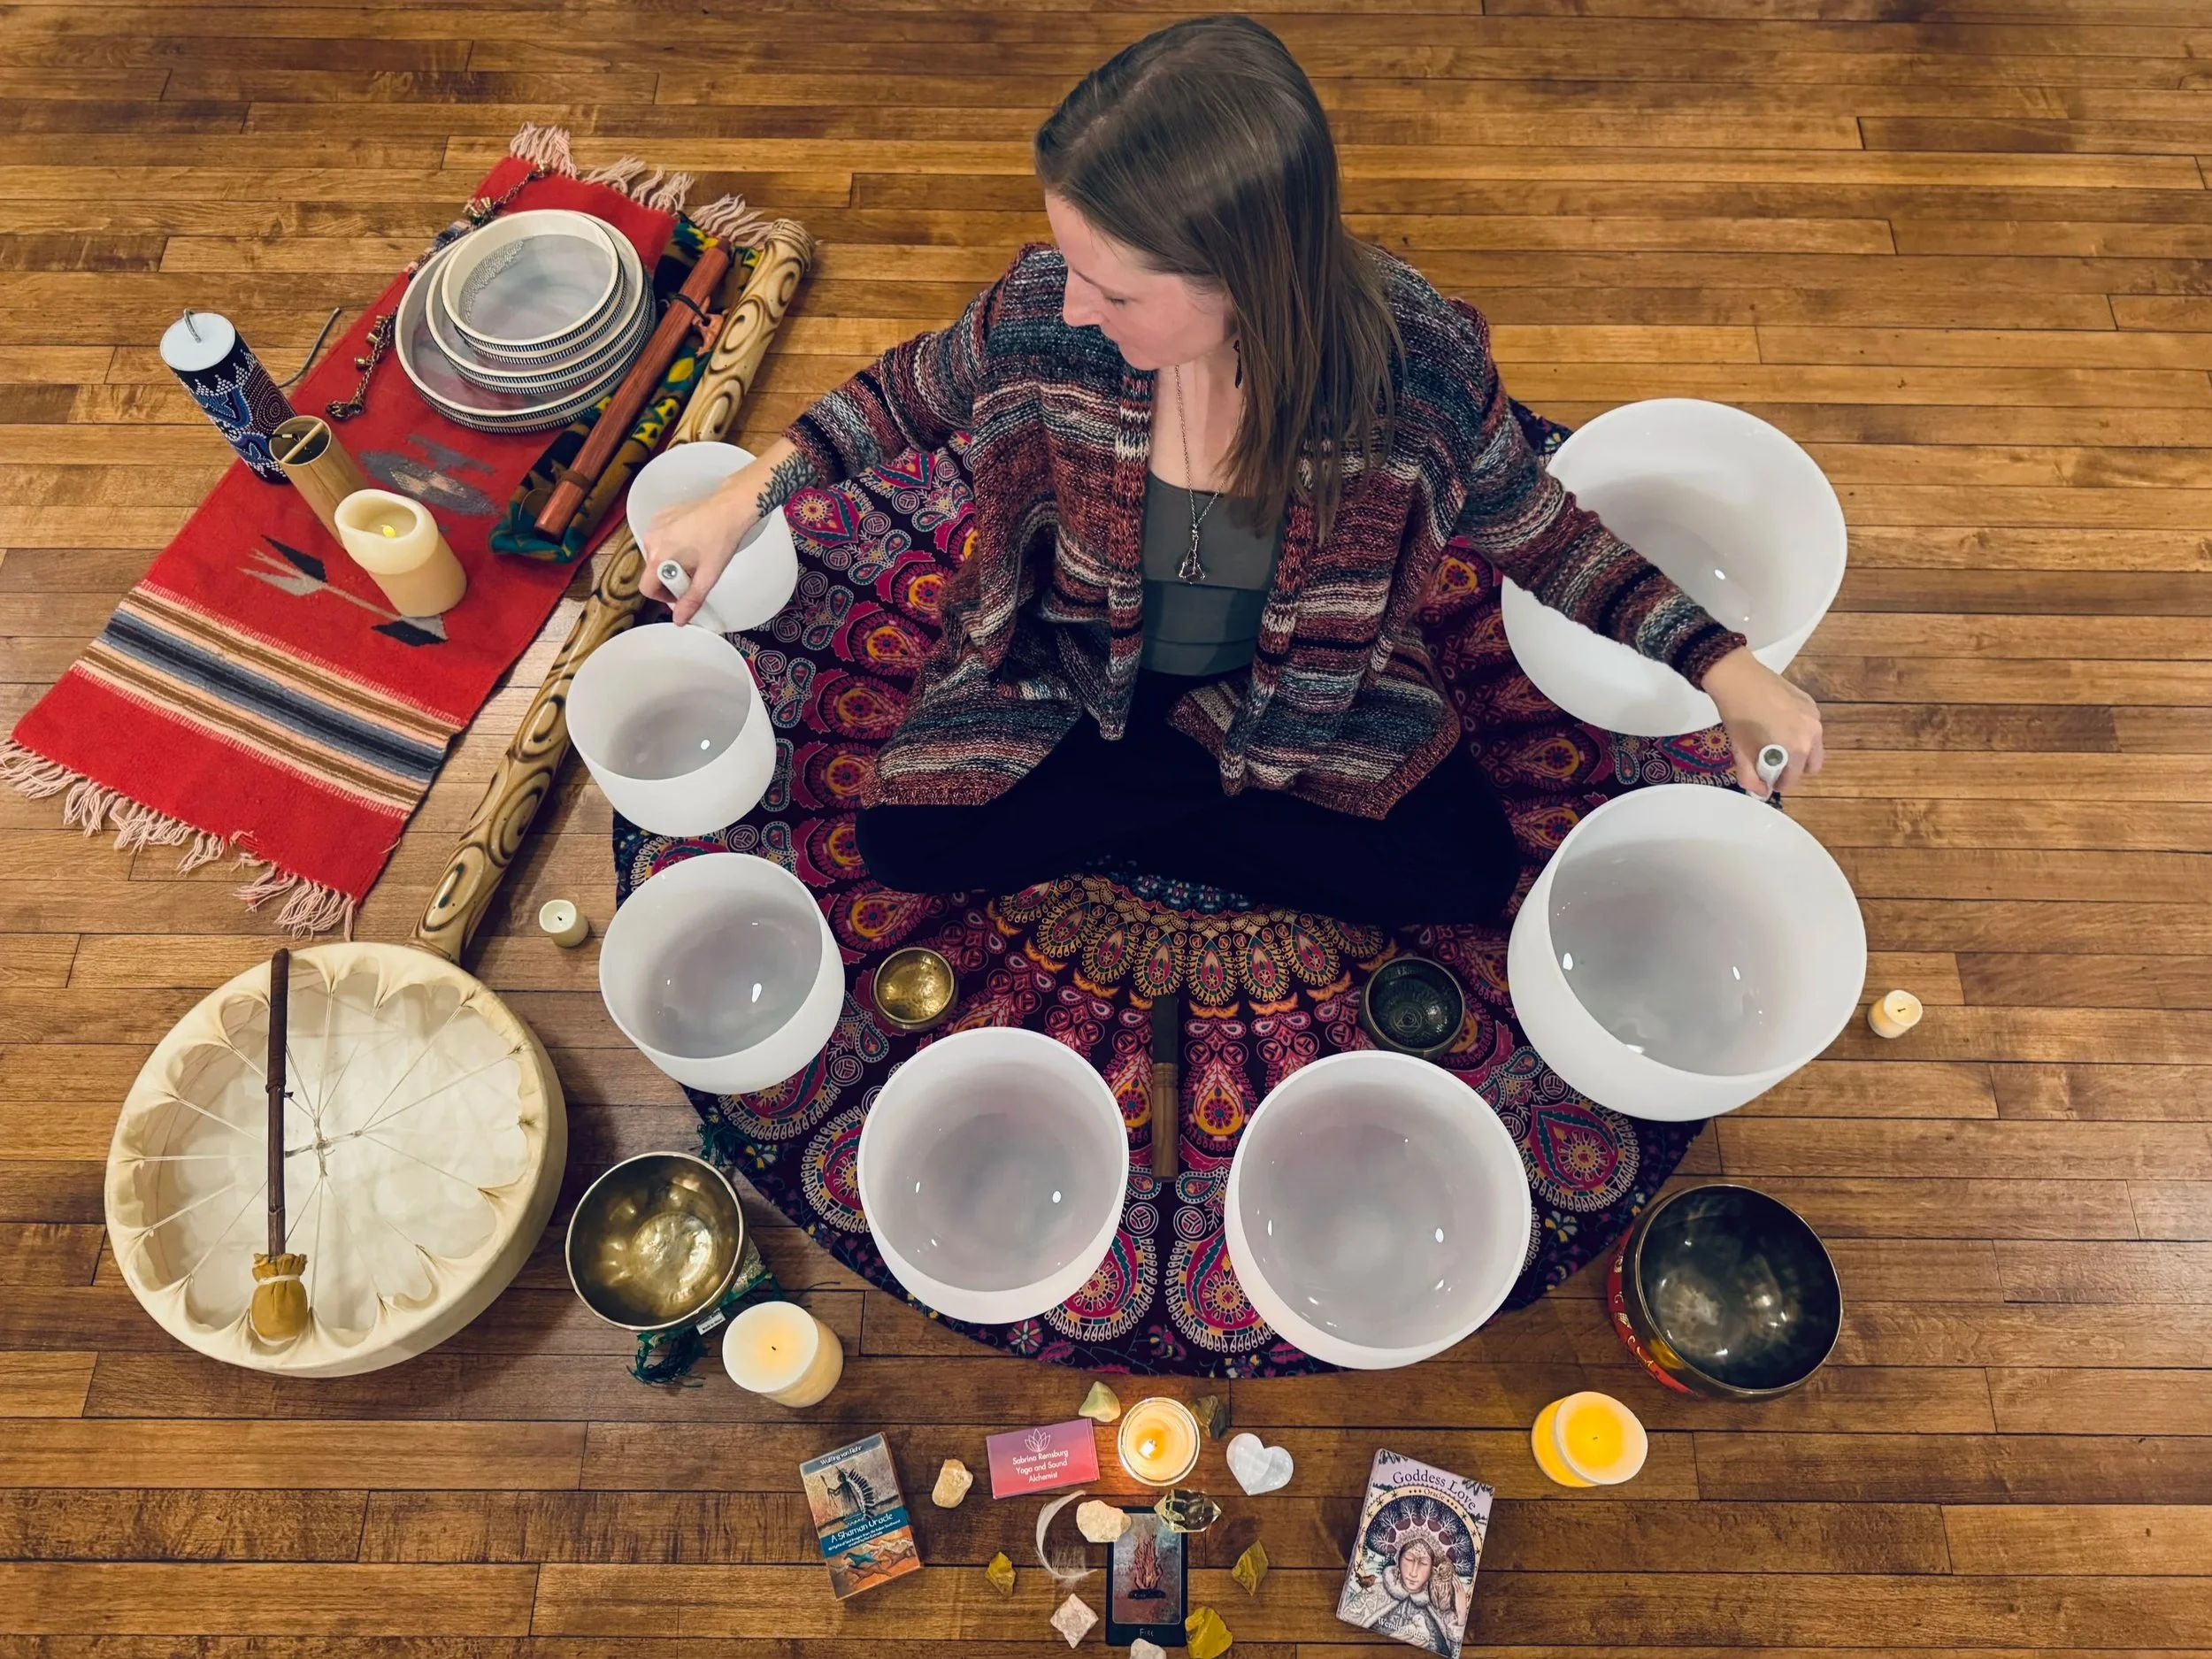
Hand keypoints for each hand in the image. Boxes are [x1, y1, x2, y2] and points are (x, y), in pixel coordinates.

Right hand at [639, 489, 758, 625]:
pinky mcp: (661, 514)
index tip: (681, 593)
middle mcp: (650, 541)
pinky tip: (691, 539)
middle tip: (694, 573)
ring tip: (694, 555)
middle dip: (671, 578)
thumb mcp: (709, 575)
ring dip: (671, 560)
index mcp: (659, 558)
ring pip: (656, 554)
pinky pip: (660, 537)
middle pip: (653, 572)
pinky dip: (671, 543)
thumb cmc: (721, 539)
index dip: (663, 597)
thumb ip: (691, 599)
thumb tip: (679, 619)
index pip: (647, 589)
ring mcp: (654, 525)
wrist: (729, 506)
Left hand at [1701, 647, 1823, 796]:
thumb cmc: (1738, 716)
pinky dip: (1799, 733)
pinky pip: (1810, 727)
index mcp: (1797, 748)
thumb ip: (1750, 777)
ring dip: (1798, 751)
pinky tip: (1778, 724)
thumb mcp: (1740, 751)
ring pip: (1813, 746)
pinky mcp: (1810, 702)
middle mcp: (1813, 733)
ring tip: (1775, 744)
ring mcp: (1814, 715)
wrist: (1737, 677)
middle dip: (1794, 769)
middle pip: (1811, 765)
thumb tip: (1761, 792)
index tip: (1768, 780)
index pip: (1794, 778)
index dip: (1779, 783)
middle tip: (1774, 764)